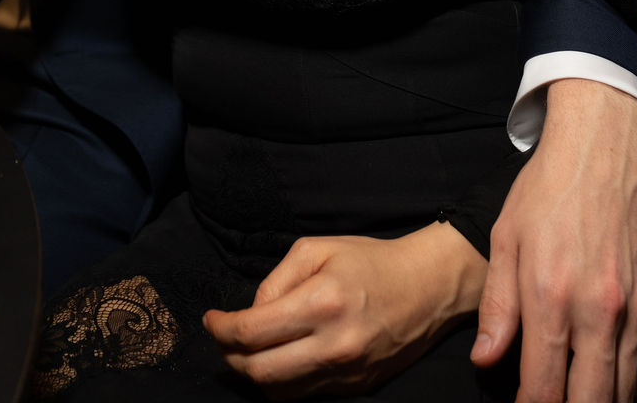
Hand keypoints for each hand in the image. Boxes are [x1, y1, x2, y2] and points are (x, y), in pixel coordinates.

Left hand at [204, 221, 485, 396]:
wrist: (426, 287)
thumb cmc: (368, 260)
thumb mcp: (316, 248)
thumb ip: (276, 280)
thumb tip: (253, 312)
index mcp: (321, 303)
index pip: (252, 332)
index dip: (221, 329)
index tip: (211, 320)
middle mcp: (333, 345)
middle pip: (259, 372)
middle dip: (230, 357)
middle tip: (222, 338)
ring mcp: (346, 373)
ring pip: (280, 393)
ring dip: (253, 375)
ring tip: (245, 351)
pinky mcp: (357, 388)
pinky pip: (306, 396)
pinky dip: (282, 383)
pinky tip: (277, 359)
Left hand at [473, 78, 636, 401]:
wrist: (601, 150)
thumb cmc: (546, 191)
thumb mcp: (506, 239)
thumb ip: (497, 306)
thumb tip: (486, 360)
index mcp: (551, 296)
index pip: (544, 387)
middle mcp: (597, 311)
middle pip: (590, 401)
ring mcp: (633, 310)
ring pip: (624, 392)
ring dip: (599, 402)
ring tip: (575, 393)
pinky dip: (630, 385)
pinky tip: (609, 382)